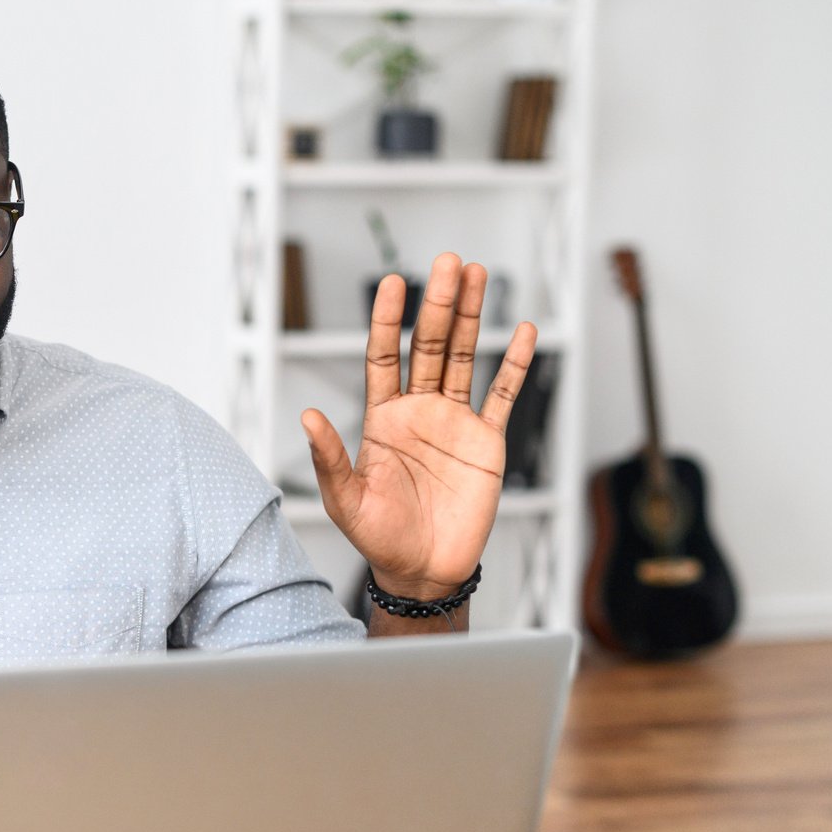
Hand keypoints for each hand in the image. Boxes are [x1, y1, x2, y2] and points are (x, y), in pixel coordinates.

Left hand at [301, 252, 536, 598]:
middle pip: (428, 346)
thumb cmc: (378, 537)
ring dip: (472, 317)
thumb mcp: (345, 499)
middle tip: (448, 260)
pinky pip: (503, 396)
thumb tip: (307, 416)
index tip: (392, 282)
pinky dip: (516, 365)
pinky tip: (525, 332)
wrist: (423, 570)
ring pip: (464, 357)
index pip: (382, 357)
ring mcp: (454, 422)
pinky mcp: (487, 442)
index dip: (387, 320)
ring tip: (478, 274)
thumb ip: (329, 457)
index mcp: (381, 418)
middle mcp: (418, 411)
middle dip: (438, 304)